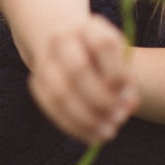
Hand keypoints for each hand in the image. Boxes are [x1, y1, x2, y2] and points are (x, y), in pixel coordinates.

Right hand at [26, 13, 138, 144]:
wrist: (61, 36)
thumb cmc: (100, 54)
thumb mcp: (117, 57)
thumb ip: (125, 80)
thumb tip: (128, 106)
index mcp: (89, 28)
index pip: (103, 45)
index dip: (117, 74)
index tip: (128, 96)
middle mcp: (62, 39)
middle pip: (77, 69)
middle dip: (101, 100)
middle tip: (119, 118)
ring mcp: (44, 59)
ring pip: (59, 92)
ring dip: (86, 119)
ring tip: (108, 133)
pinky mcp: (36, 80)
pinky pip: (50, 106)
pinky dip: (72, 126)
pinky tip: (91, 136)